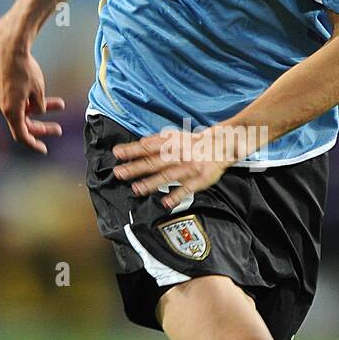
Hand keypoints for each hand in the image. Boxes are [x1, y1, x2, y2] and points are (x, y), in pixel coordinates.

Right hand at [0, 20, 64, 154]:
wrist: (10, 47)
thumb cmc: (26, 69)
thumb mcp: (39, 91)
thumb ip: (40, 106)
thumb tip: (39, 111)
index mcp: (11, 111)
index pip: (22, 136)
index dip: (33, 144)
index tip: (44, 150)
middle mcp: (2, 107)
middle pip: (23, 124)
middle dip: (41, 127)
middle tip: (58, 129)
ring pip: (22, 110)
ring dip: (40, 110)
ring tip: (61, 104)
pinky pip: (16, 100)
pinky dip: (29, 100)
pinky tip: (41, 91)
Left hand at [111, 126, 233, 208]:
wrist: (221, 145)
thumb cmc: (194, 142)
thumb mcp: (176, 135)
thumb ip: (158, 139)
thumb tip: (140, 142)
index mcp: (172, 144)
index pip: (148, 147)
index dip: (132, 150)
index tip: (117, 154)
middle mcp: (179, 155)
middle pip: (154, 162)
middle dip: (136, 168)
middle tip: (119, 173)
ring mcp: (189, 168)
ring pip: (168, 176)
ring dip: (152, 183)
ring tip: (137, 189)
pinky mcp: (199, 179)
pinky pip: (187, 189)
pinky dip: (176, 196)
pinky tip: (165, 203)